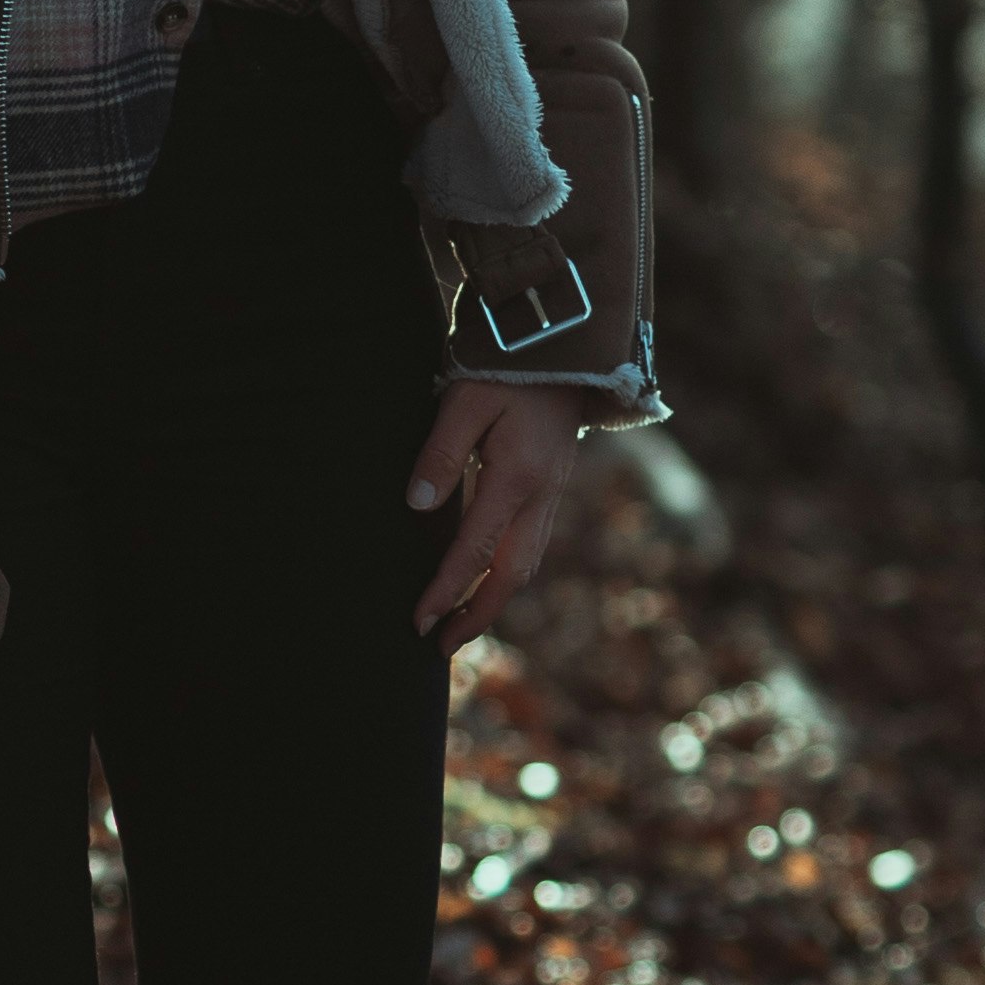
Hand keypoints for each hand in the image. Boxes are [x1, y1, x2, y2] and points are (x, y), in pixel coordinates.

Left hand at [407, 383, 586, 641]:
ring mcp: (554, 491)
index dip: (446, 590)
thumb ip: (440, 452)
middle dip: (477, 614)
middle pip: (511, 574)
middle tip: (439, 645)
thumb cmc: (507, 363)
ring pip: (526, 562)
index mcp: (518, 478)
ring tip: (460, 624)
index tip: (419, 620)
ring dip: (494, 599)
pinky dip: (508, 572)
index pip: (475, 551)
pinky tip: (486, 579)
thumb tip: (417, 505)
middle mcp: (542, 494)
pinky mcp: (554, 484)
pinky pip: (532, 543)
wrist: (566, 340)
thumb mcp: (464, 399)